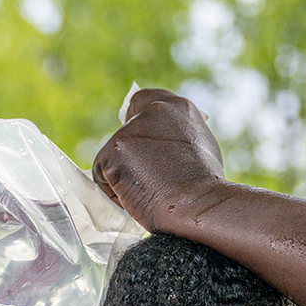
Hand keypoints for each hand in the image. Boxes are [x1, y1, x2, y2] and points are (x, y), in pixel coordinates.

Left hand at [92, 88, 227, 234]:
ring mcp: (131, 130)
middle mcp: (153, 111)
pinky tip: (134, 197)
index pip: (143, 101)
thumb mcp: (200, 147)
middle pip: (124, 132)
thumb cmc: (204, 188)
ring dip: (122, 176)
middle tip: (141, 178)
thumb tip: (160, 145)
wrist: (197, 204)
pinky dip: (112, 190)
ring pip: (112, 156)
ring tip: (147, 192)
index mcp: (178, 107)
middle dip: (127, 156)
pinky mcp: (114, 151)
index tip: (136, 141)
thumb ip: (175, 137)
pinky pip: (101, 174)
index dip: (135, 121)